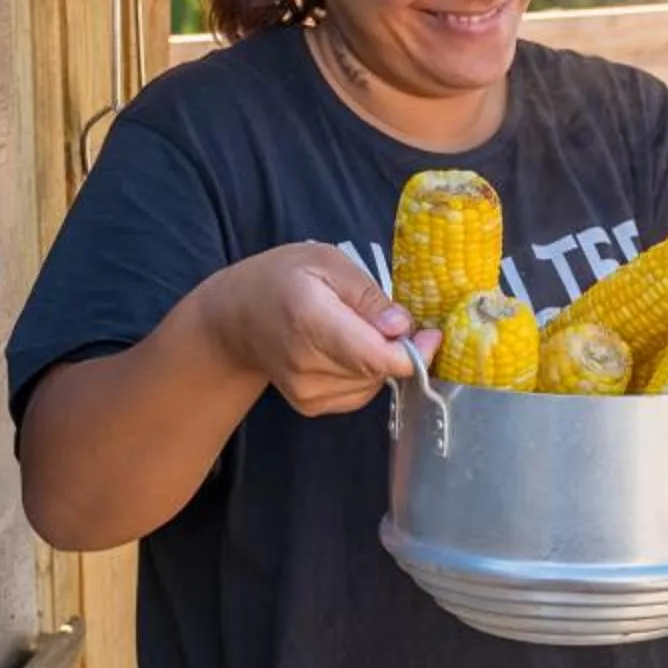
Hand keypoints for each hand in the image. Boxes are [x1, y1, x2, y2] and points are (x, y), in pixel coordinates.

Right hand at [204, 243, 436, 416]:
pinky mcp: (308, 406)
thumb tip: (402, 327)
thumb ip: (368, 294)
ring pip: (372, 384)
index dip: (412, 352)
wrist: (236, 317)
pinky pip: (359, 394)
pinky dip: (364, 373)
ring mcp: (305, 391)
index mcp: (310, 319)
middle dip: (397, 348)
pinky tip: (344, 350)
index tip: (431, 335)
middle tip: (387, 319)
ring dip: (379, 360)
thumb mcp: (328, 262)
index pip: (374, 356)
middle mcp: (305, 363)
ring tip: (354, 330)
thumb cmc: (283, 279)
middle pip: (377, 370)